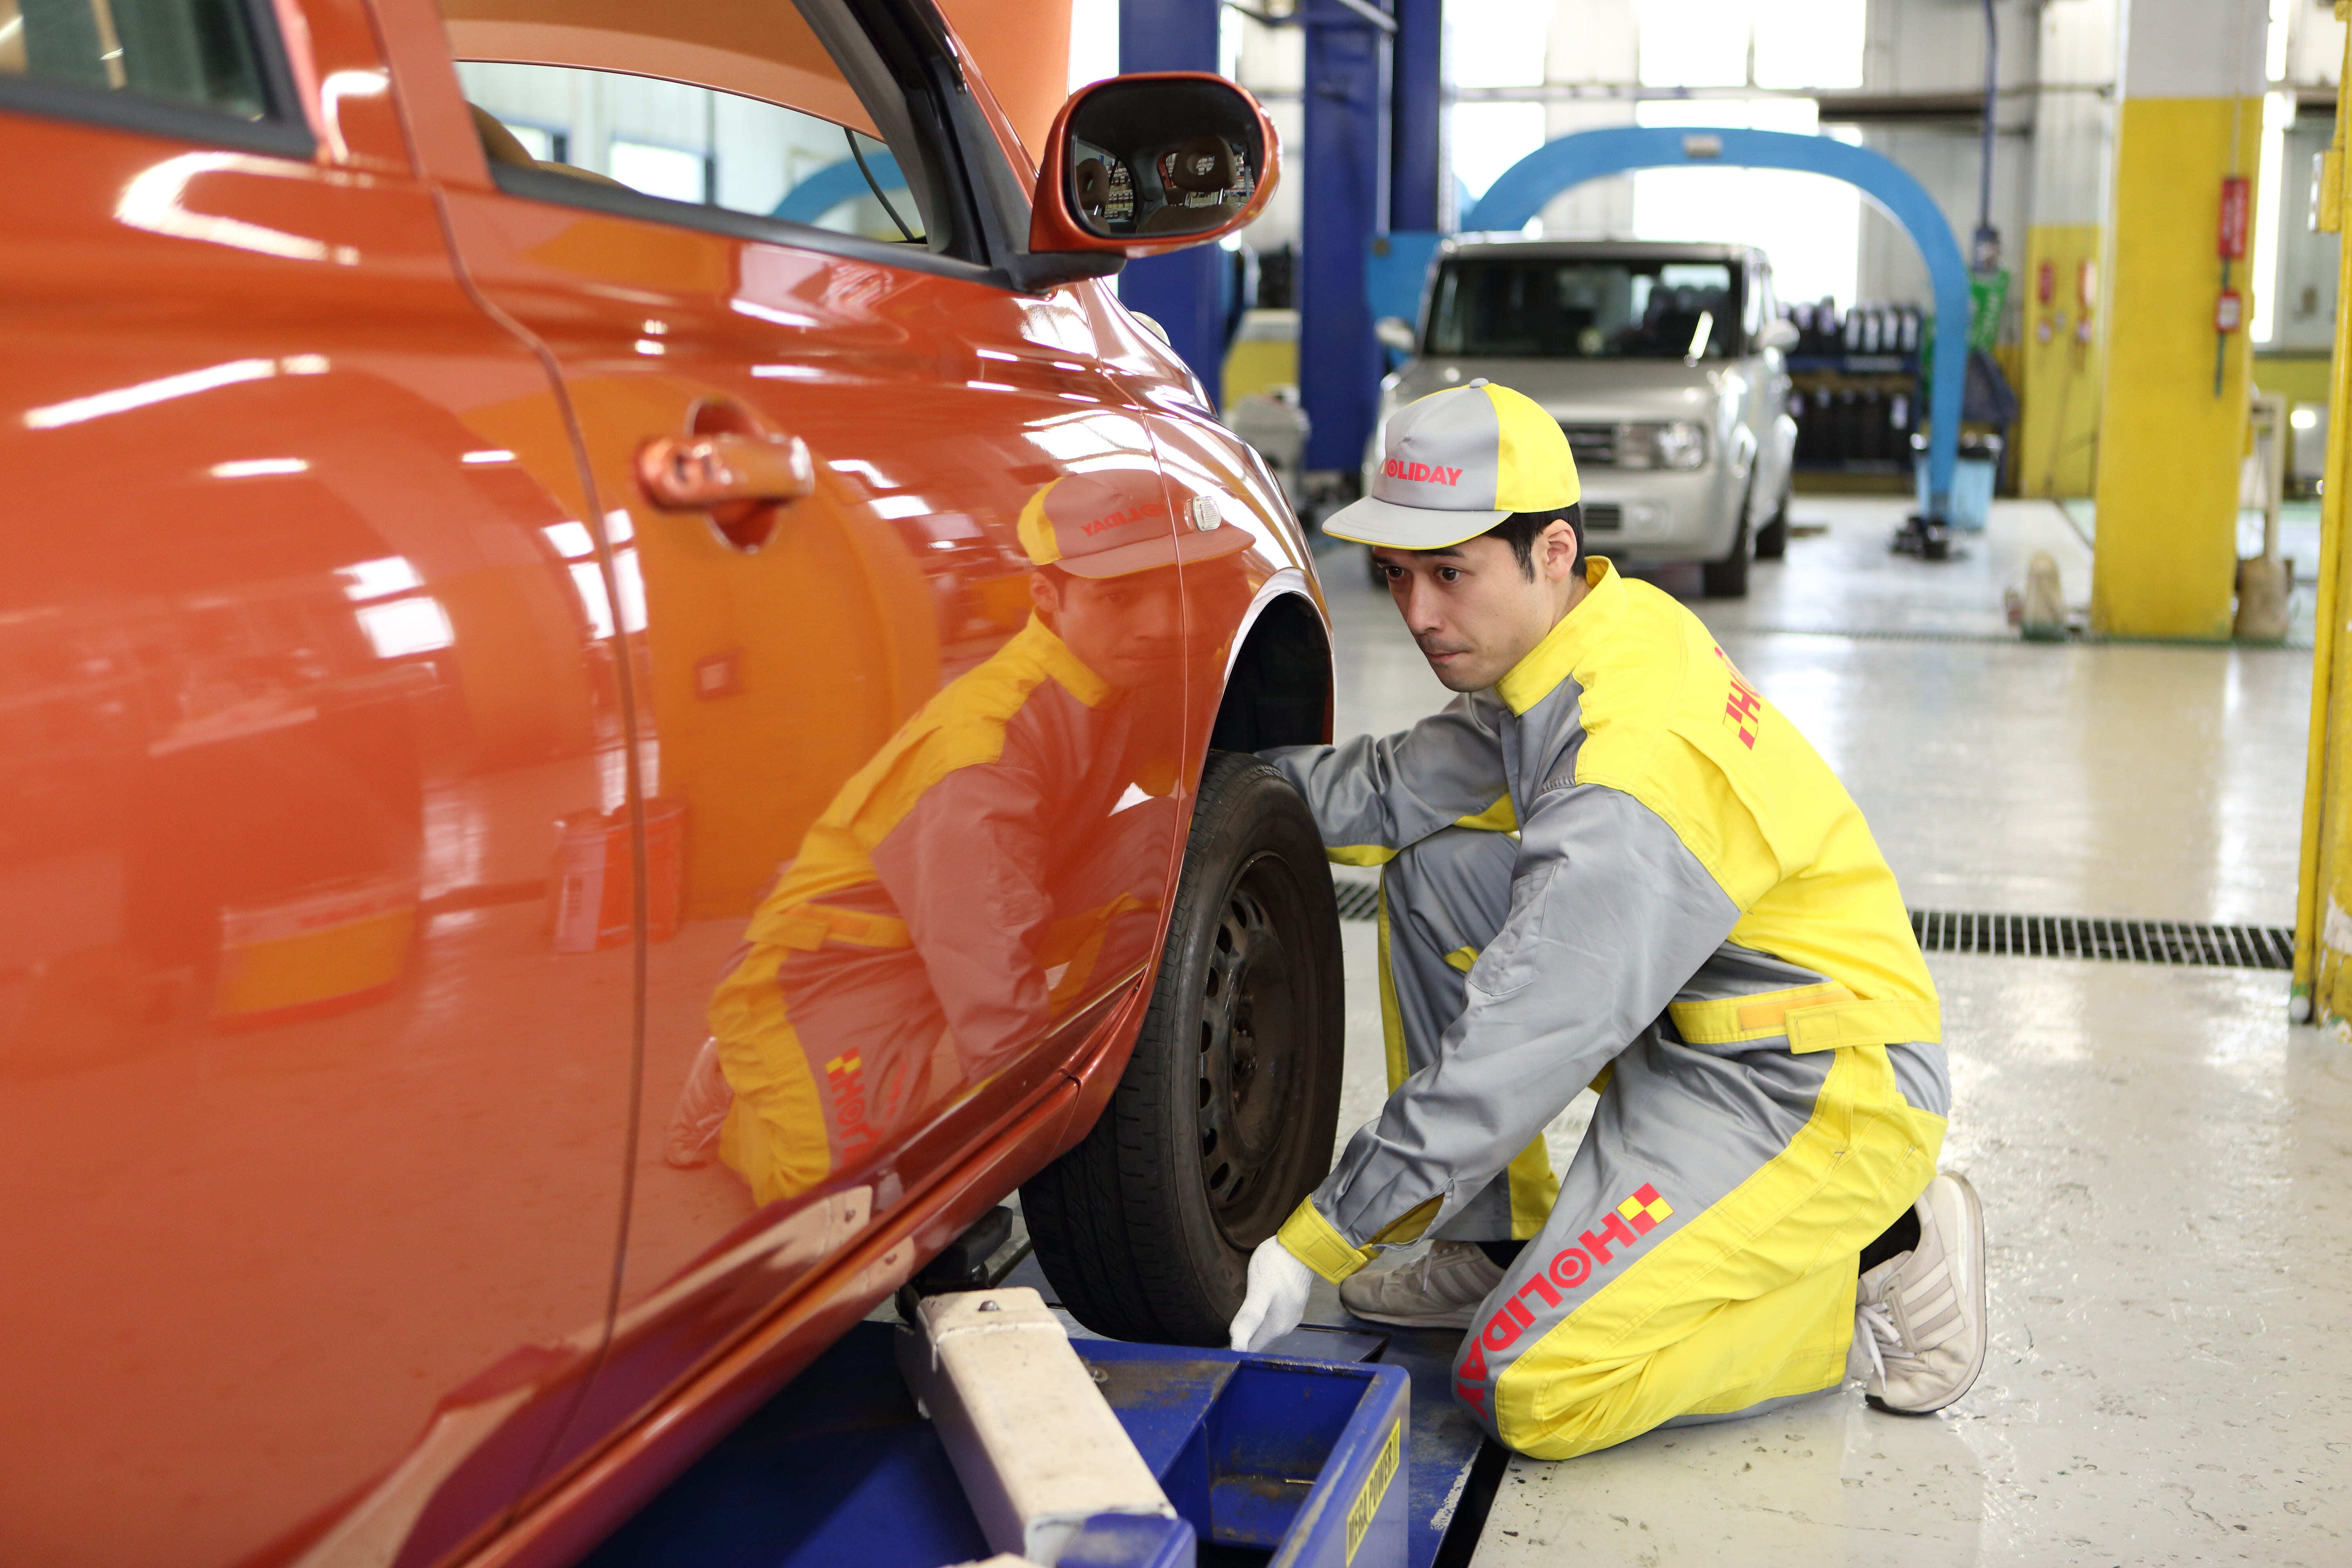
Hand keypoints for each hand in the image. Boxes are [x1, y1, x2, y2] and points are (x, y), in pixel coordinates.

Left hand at [1228, 1236, 1312, 1351]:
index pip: (1250, 1350)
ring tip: (1232, 1323)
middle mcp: (1285, 1327)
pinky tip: (1249, 1309)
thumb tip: (1237, 1349)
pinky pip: (1271, 1318)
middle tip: (1218, 1334)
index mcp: (1276, 1328)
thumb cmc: (1278, 1265)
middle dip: (1241, 1341)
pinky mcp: (1291, 1303)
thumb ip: (1249, 1319)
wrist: (1301, 1244)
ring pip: (1264, 1330)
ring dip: (1250, 1330)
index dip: (1233, 1350)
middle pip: (1258, 1341)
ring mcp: (1290, 1315)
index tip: (1216, 1345)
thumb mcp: (1259, 1290)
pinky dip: (1259, 1319)